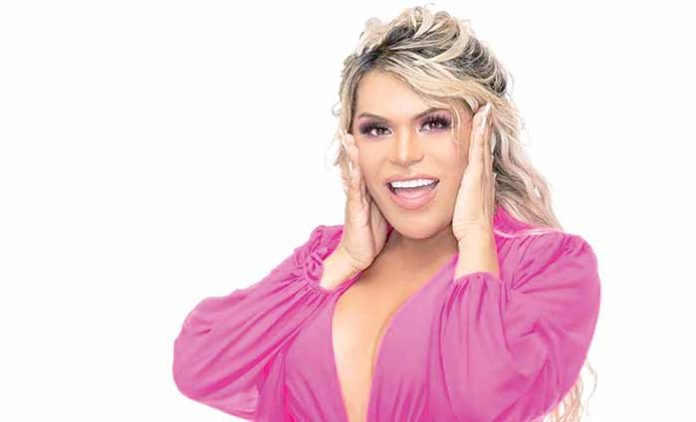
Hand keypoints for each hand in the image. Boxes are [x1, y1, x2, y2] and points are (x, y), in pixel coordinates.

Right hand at [336, 128, 389, 272]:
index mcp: (368, 191)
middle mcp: (360, 192)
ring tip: (349, 138)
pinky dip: (355, 175)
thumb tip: (409, 189)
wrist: (357, 256)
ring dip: (351, 155)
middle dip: (354, 146)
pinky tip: (355, 164)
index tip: (370, 130)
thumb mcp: (385, 212)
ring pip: (353, 172)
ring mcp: (356, 199)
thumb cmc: (372, 235)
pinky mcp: (355, 208)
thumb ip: (391, 199)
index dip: (368, 149)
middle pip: (357, 163)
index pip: (369, 165)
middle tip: (351, 128)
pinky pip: (355, 189)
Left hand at [452, 102, 496, 241]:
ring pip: (484, 142)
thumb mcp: (466, 203)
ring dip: (485, 123)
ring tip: (485, 105)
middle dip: (486, 125)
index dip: (483, 137)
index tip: (481, 121)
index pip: (482, 153)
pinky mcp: (477, 173)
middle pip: (486, 143)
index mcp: (481, 179)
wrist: (475, 234)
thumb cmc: (468, 223)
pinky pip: (479, 146)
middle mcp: (485, 173)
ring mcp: (482, 172)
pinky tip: (482, 115)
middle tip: (486, 106)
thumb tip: (472, 187)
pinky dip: (481, 130)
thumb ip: (467, 193)